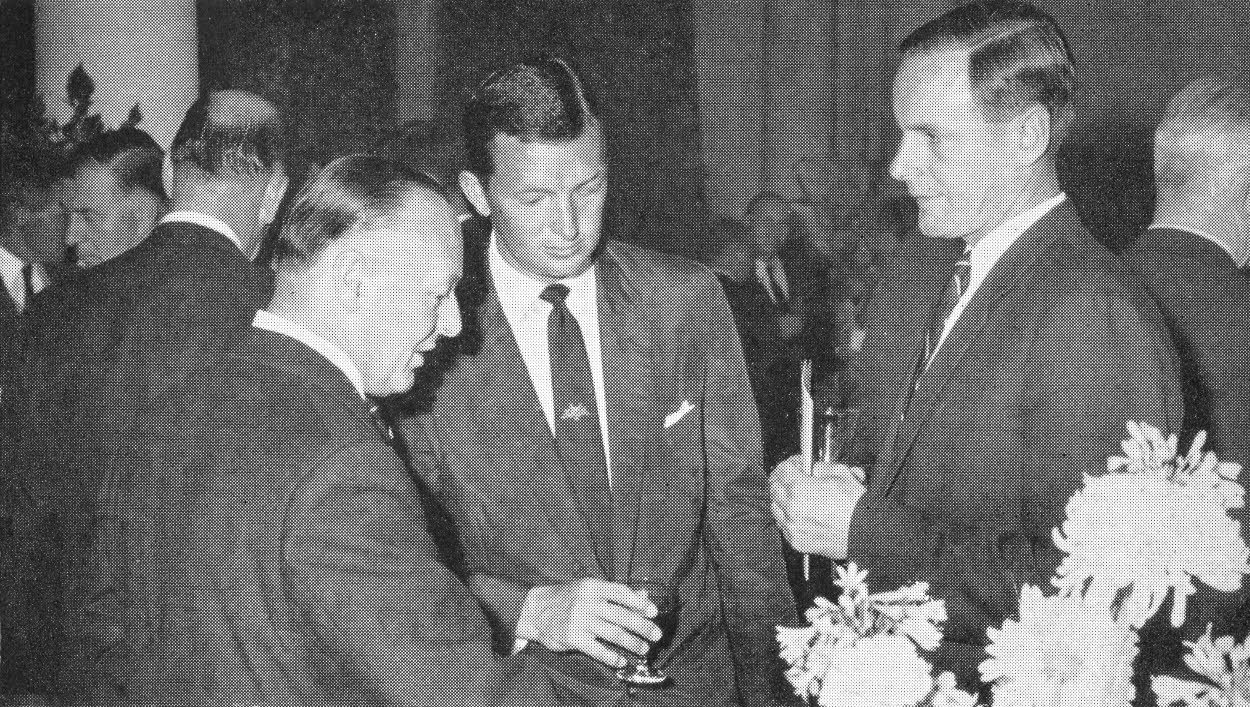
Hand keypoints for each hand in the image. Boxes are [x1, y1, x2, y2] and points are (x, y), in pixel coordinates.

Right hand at [516, 578, 660, 668]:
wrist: (534, 610)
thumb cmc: (566, 598)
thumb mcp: (588, 589)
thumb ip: (615, 594)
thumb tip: (643, 597)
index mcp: (592, 586)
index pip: (621, 593)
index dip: (639, 603)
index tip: (654, 612)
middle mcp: (587, 602)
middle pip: (621, 615)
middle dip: (642, 626)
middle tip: (657, 635)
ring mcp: (579, 621)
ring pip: (613, 633)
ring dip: (632, 643)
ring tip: (643, 649)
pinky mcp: (572, 638)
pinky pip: (597, 649)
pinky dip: (611, 657)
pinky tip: (621, 661)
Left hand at [770, 454, 864, 559]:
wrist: (868, 533)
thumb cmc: (857, 507)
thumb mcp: (842, 473)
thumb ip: (821, 467)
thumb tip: (813, 468)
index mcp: (799, 489)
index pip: (782, 469)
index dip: (792, 463)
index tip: (799, 464)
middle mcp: (791, 509)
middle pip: (774, 488)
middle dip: (784, 480)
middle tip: (795, 478)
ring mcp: (792, 527)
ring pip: (776, 508)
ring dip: (784, 500)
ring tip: (798, 497)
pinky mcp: (797, 541)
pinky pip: (784, 526)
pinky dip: (789, 519)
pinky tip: (802, 515)